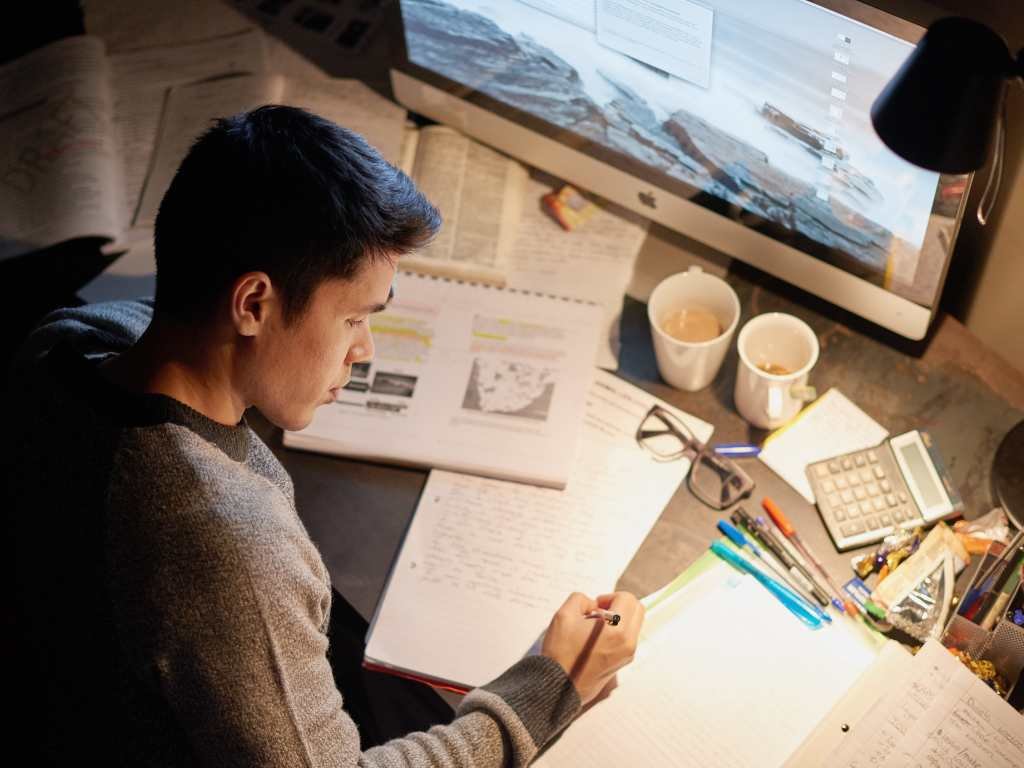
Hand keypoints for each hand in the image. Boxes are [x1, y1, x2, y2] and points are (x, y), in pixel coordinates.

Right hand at [540, 591, 643, 706]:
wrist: (558, 687)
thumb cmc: (560, 653)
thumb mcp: (564, 615)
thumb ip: (581, 599)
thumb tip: (593, 605)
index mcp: (618, 630)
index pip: (627, 599)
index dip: (609, 597)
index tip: (595, 606)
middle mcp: (628, 644)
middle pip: (638, 610)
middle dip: (619, 604)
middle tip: (598, 612)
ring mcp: (627, 656)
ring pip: (634, 625)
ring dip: (619, 619)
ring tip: (595, 627)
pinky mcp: (622, 664)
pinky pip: (627, 639)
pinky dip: (617, 632)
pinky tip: (596, 639)